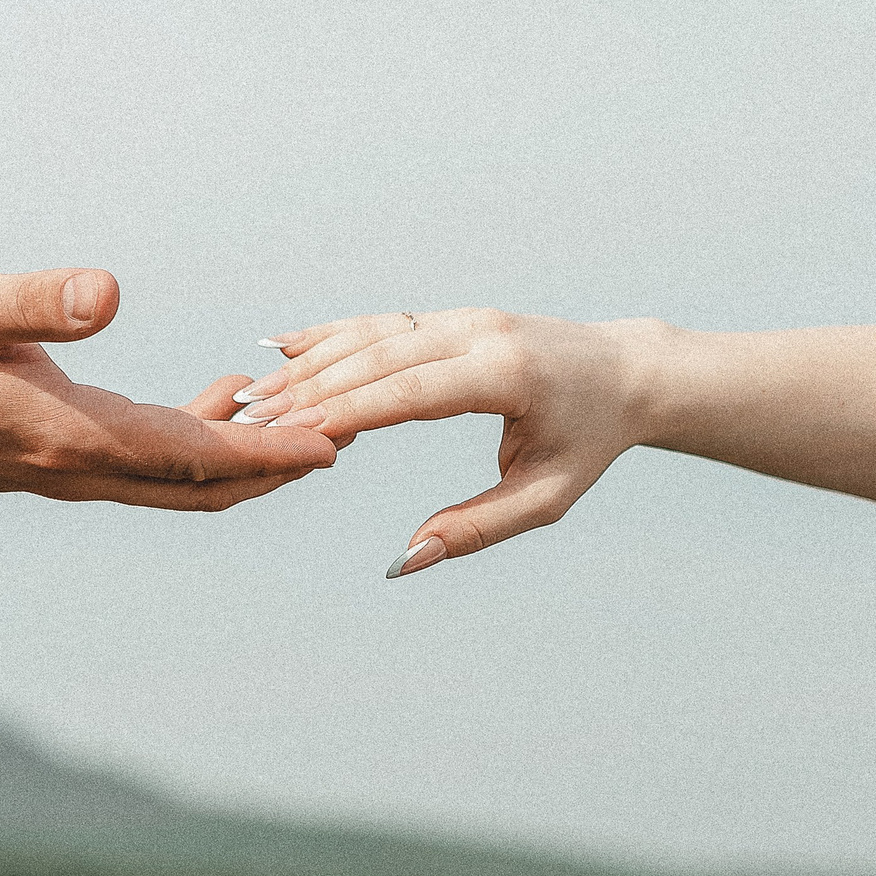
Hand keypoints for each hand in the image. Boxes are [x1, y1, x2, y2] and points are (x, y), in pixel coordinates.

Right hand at [0, 268, 336, 508]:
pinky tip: (220, 392)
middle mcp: (73, 469)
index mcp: (65, 438)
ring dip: (243, 454)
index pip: (191, 457)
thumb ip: (36, 299)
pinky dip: (196, 438)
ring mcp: (63, 472)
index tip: (332, 444)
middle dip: (276, 465)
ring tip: (305, 412)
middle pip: (200, 485)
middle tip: (347, 432)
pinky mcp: (52, 459)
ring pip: (175, 479)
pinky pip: (145, 462)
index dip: (268, 453)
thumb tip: (108, 291)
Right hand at [236, 309, 666, 571]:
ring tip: (251, 393)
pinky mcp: (454, 315)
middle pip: (378, 357)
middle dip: (309, 389)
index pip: (410, 391)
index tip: (289, 434)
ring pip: (373, 334)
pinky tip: (284, 347)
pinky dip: (332, 334)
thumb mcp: (545, 498)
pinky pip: (384, 322)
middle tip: (249, 420)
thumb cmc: (587, 442)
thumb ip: (476, 529)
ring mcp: (465, 316)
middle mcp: (480, 332)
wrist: (626, 373)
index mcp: (504, 374)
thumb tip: (404, 560)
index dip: (346, 411)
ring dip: (310, 362)